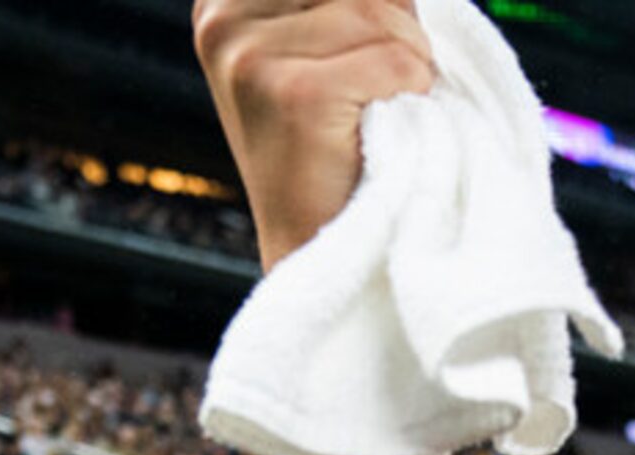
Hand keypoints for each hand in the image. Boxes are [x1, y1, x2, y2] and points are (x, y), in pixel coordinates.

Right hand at [191, 0, 436, 270]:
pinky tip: (385, 131)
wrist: (321, 251)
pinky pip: (396, 61)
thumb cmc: (334, 151)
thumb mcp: (319, 52)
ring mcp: (250, 58)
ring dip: (409, 64)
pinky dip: (414, 95)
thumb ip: (337, 5)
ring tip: (380, 113)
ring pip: (381, 14)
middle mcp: (222, 21)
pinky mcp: (293, 94)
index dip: (372, 8)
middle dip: (394, 26)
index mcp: (220, 4)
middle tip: (379, 89)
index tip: (365, 54)